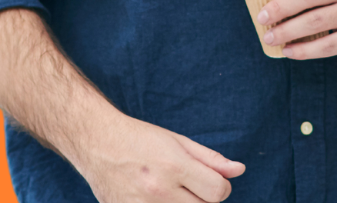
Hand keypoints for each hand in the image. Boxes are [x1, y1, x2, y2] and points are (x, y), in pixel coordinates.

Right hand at [72, 111, 244, 202]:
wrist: (97, 143)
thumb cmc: (140, 138)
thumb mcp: (177, 141)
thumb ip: (210, 159)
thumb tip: (239, 170)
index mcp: (174, 166)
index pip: (218, 192)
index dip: (220, 187)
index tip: (211, 181)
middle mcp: (158, 190)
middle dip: (202, 197)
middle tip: (188, 184)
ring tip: (171, 190)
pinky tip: (155, 198)